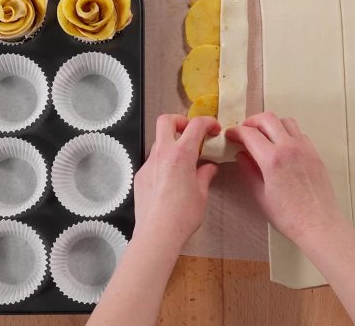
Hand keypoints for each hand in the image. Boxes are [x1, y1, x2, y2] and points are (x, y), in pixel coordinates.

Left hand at [133, 114, 220, 249]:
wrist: (157, 233)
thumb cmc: (183, 215)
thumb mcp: (202, 194)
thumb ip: (205, 175)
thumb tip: (209, 167)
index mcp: (182, 154)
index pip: (196, 125)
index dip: (208, 122)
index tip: (214, 129)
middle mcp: (162, 154)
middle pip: (166, 121)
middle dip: (180, 121)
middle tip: (191, 133)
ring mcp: (148, 164)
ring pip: (158, 142)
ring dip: (171, 144)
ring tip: (183, 162)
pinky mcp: (140, 177)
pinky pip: (152, 162)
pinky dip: (163, 163)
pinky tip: (170, 181)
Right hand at [226, 112, 344, 244]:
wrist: (318, 224)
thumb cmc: (289, 216)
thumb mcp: (260, 195)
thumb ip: (248, 171)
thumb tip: (241, 155)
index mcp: (272, 159)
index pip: (249, 134)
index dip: (236, 132)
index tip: (230, 135)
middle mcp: (289, 148)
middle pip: (268, 118)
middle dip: (252, 121)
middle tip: (244, 131)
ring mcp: (305, 149)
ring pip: (286, 121)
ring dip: (271, 124)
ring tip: (263, 136)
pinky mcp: (314, 154)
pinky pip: (299, 133)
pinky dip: (287, 133)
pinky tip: (281, 147)